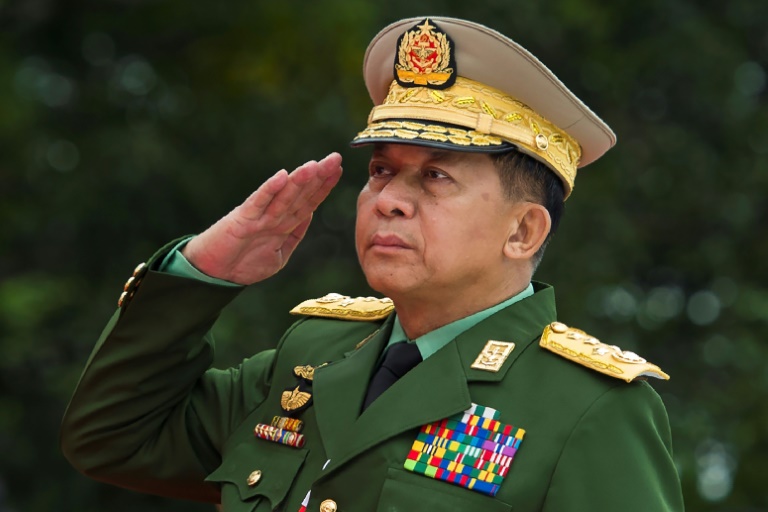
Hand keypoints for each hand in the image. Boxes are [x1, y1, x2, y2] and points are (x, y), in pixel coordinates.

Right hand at [182, 153, 342, 284]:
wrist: (213, 274)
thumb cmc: (243, 264)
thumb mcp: (279, 255)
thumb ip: (294, 234)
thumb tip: (310, 214)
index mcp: (284, 225)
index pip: (308, 202)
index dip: (323, 186)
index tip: (338, 169)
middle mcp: (273, 217)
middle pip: (300, 194)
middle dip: (318, 177)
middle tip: (334, 158)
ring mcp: (258, 216)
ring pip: (283, 196)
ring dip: (299, 181)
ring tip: (314, 165)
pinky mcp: (242, 219)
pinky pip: (258, 203)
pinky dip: (270, 190)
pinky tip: (282, 176)